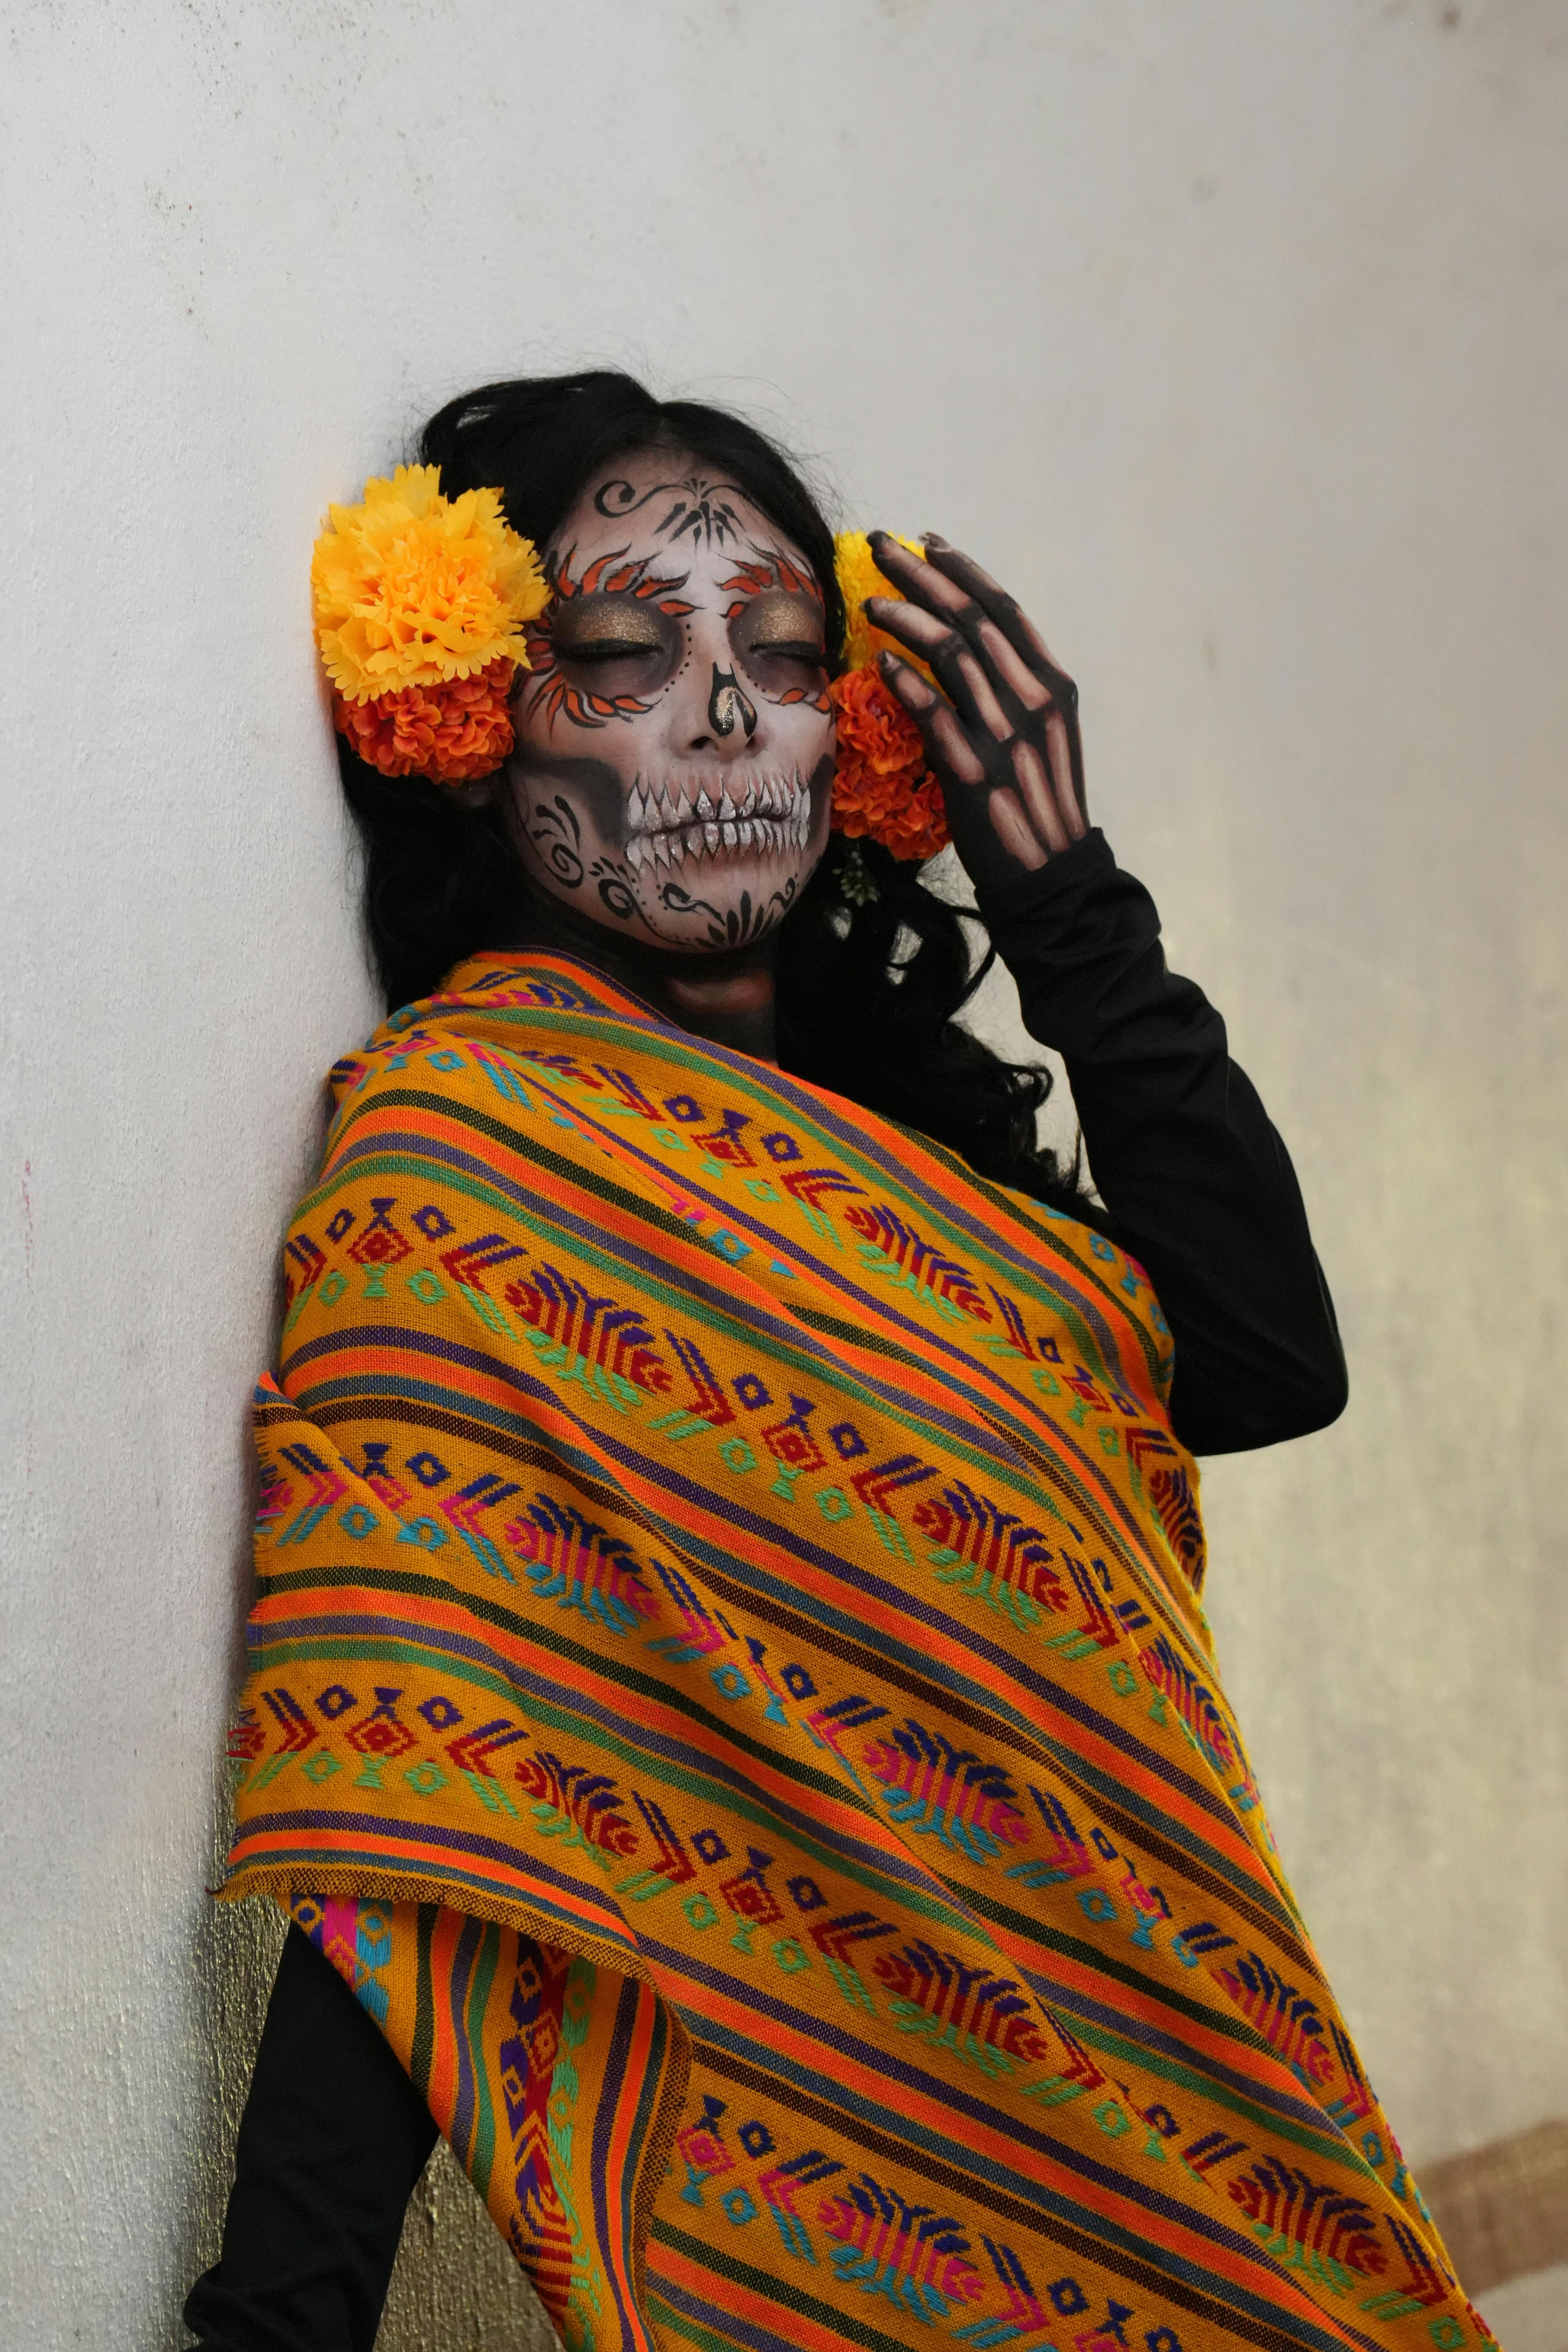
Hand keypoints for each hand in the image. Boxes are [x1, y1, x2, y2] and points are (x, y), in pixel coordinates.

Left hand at [863, 532, 1087, 893]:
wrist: (1051, 874)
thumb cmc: (1039, 803)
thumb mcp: (1043, 735)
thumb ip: (1014, 689)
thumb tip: (969, 646)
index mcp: (1053, 685)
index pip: (1004, 610)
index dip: (964, 571)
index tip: (928, 542)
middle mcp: (1034, 700)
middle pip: (972, 618)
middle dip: (923, 576)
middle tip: (881, 548)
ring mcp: (1005, 735)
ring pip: (952, 655)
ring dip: (906, 620)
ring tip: (869, 603)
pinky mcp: (975, 772)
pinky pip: (935, 713)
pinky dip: (907, 682)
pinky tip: (882, 662)